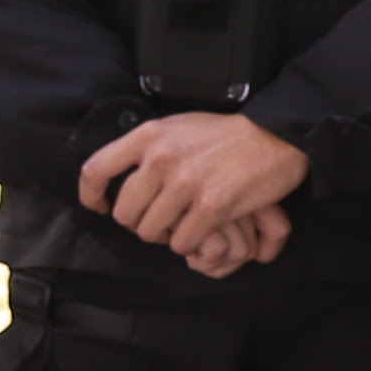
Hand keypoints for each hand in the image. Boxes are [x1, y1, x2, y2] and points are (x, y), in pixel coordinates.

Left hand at [79, 112, 311, 272]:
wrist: (279, 134)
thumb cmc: (229, 133)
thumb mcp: (180, 125)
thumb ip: (151, 145)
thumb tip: (125, 172)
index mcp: (149, 135)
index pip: (95, 170)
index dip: (91, 195)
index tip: (102, 207)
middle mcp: (162, 158)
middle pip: (125, 213)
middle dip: (140, 224)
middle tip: (162, 221)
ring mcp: (186, 183)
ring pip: (151, 232)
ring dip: (166, 236)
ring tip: (184, 226)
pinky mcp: (212, 206)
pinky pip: (182, 242)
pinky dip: (190, 244)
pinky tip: (203, 232)